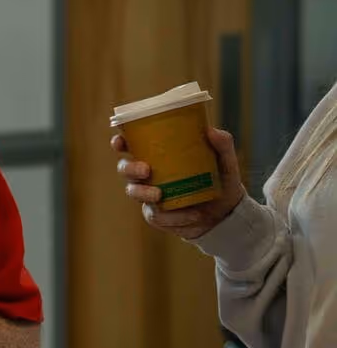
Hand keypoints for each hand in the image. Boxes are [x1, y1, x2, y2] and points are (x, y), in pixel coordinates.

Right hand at [113, 127, 245, 239]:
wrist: (228, 213)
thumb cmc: (221, 180)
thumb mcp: (226, 161)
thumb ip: (222, 144)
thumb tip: (211, 130)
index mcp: (158, 156)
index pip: (131, 146)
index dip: (120, 143)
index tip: (120, 142)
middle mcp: (149, 175)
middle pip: (125, 169)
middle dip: (129, 168)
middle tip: (146, 170)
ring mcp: (150, 196)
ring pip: (133, 192)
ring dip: (143, 193)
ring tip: (160, 195)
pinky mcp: (158, 216)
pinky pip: (156, 216)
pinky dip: (173, 217)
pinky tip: (192, 215)